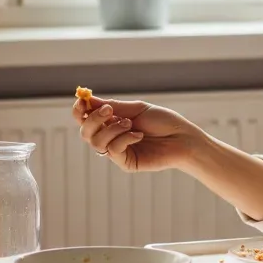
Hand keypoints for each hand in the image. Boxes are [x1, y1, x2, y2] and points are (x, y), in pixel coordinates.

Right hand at [72, 94, 201, 172]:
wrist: (183, 137)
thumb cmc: (163, 121)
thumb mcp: (137, 109)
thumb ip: (113, 106)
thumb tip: (88, 100)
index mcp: (112, 122)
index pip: (86, 118)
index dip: (79, 110)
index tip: (82, 100)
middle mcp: (111, 137)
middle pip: (85, 132)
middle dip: (94, 119)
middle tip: (110, 111)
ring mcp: (118, 152)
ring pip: (96, 142)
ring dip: (112, 129)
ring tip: (130, 124)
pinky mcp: (126, 163)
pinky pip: (113, 150)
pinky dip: (124, 139)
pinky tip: (139, 135)